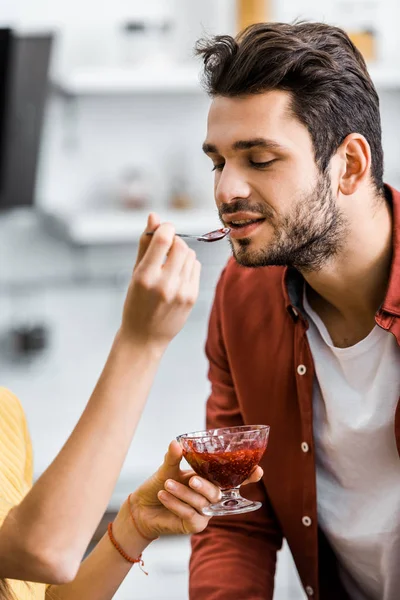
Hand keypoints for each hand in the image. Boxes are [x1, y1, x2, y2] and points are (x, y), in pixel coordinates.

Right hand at [120, 213, 200, 351]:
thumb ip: (145, 243)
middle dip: (174, 242)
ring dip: (181, 254)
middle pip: (180, 246)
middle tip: (165, 250)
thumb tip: (154, 216)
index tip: (164, 229)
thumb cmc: (136, 302)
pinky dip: (188, 266)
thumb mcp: (135, 273)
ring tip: (170, 266)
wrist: (145, 337)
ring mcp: (180, 292)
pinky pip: (196, 267)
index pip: (163, 239)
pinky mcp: (191, 298)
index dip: (166, 228)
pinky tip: (177, 276)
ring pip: (190, 255)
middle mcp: (164, 284)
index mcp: (145, 276)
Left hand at [123, 440, 262, 540]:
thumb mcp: (166, 469)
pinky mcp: (195, 525)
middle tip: (192, 479)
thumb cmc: (159, 485)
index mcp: (209, 479)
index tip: (258, 470)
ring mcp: (205, 512)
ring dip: (183, 493)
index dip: (248, 476)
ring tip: (166, 484)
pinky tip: (164, 495)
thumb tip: (176, 442)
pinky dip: (176, 504)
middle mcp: (210, 496)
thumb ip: (173, 457)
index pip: (233, 479)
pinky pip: (190, 514)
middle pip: (217, 492)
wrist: (142, 508)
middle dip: (205, 485)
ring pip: (201, 502)